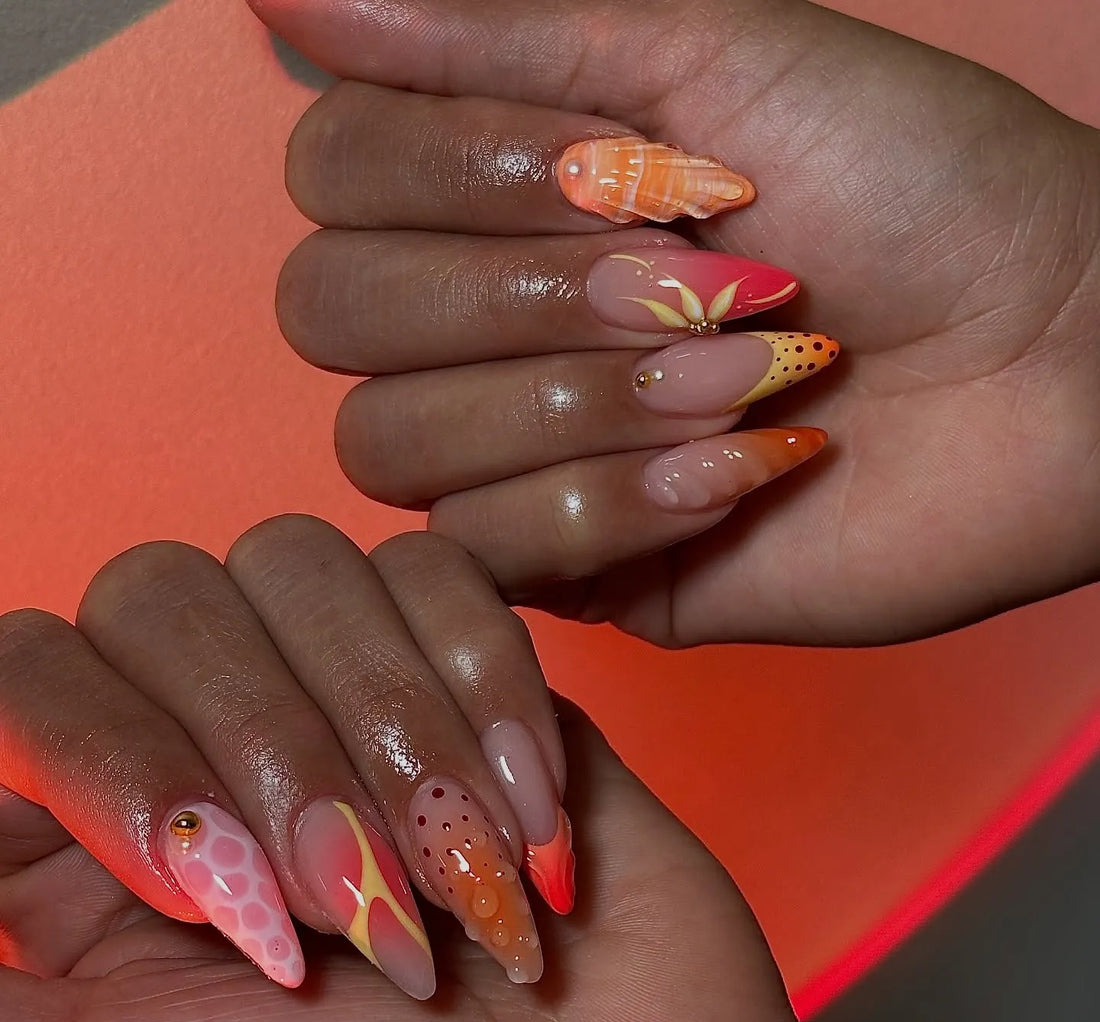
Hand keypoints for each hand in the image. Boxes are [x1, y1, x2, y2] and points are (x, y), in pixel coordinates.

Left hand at [0, 522, 825, 1021]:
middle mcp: (210, 728)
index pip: (24, 668)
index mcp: (99, 828)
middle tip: (350, 899)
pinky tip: (523, 808)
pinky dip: (486, 688)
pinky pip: (439, 571)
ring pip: (300, 563)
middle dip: (268, 743)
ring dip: (389, 728)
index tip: (213, 886)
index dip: (113, 754)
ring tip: (452, 869)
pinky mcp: (463, 648)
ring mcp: (341, 675)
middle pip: (158, 592)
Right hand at [252, 0, 1099, 646]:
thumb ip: (491, 30)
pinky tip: (737, 474)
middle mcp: (479, 329)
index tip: (623, 159)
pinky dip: (617, 505)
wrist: (1045, 363)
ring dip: (582, 403)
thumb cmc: (911, 185)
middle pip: (331, 317)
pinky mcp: (573, 566)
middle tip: (686, 275)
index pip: (331, 179)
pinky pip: (490, 551)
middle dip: (517, 294)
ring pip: (395, 444)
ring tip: (743, 376)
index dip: (451, 171)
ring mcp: (518, 455)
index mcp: (497, 197)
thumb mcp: (707, 55)